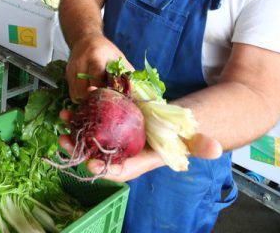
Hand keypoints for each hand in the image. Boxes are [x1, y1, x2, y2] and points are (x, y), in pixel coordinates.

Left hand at [57, 109, 222, 181]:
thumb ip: (200, 143)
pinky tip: (69, 109)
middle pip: (99, 156)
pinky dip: (80, 118)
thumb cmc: (180, 132)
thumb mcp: (190, 136)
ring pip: (91, 140)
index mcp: (141, 159)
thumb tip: (216, 148)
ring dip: (75, 133)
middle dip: (80, 150)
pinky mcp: (111, 126)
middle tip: (64, 140)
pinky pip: (92, 124)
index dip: (106, 169)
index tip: (91, 164)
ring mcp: (116, 139)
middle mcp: (125, 152)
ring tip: (62, 121)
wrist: (174, 121)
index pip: (122, 170)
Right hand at [65, 33, 125, 102]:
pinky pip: (72, 91)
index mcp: (96, 58)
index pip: (95, 80)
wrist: (85, 38)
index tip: (109, 99)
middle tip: (102, 102)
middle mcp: (81, 63)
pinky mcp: (67, 73)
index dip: (101, 92)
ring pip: (75, 94)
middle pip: (83, 90)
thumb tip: (136, 91)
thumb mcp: (118, 58)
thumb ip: (126, 73)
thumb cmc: (105, 50)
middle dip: (93, 99)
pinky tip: (88, 94)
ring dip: (85, 100)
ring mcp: (72, 68)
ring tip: (95, 99)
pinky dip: (80, 96)